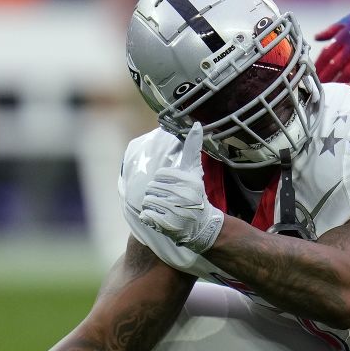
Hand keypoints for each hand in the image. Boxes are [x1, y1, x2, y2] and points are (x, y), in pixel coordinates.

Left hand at [138, 123, 224, 252]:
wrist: (202, 225)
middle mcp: (183, 195)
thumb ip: (193, 148)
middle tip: (171, 201)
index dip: (164, 182)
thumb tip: (197, 125)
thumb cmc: (195, 195)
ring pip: (148, 201)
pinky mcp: (168, 225)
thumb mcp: (195, 171)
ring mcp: (176, 211)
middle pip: (152, 188)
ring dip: (154, 206)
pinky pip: (147, 216)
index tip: (174, 188)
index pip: (160, 175)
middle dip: (158, 194)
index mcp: (188, 181)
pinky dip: (151, 218)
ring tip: (167, 210)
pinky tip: (163, 219)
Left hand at [314, 0, 349, 84]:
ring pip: (349, 71)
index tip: (310, 75)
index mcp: (344, 35)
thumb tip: (316, 37)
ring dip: (339, 82)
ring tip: (332, 93)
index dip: (318, 66)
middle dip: (325, 78)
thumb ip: (332, 30)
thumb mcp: (349, 18)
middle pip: (335, 65)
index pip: (326, 53)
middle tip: (318, 89)